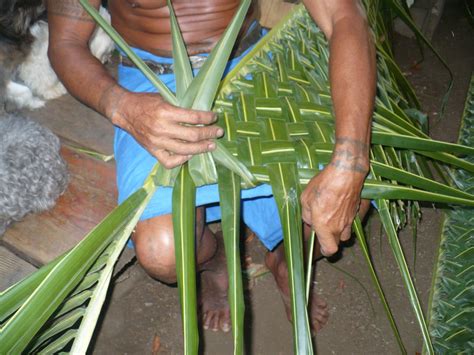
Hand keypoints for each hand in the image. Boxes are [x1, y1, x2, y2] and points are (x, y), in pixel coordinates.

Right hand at [112, 91, 223, 167]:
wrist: (125, 111)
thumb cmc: (146, 102)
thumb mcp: (164, 98)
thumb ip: (180, 107)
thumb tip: (201, 114)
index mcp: (165, 112)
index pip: (193, 117)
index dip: (207, 118)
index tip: (214, 117)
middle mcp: (162, 128)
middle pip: (192, 135)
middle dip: (209, 134)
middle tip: (218, 132)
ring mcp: (157, 142)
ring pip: (185, 150)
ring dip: (201, 148)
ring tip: (211, 146)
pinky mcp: (152, 151)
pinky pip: (170, 161)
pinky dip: (182, 160)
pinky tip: (190, 154)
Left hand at [301, 141, 368, 255]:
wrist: (346, 173)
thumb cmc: (323, 186)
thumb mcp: (305, 199)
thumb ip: (306, 214)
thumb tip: (310, 219)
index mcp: (325, 227)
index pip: (330, 250)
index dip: (326, 251)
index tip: (322, 245)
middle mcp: (339, 227)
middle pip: (338, 242)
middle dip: (331, 238)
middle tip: (323, 227)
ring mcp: (350, 219)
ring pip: (346, 232)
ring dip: (340, 230)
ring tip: (332, 218)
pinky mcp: (357, 210)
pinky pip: (351, 221)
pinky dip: (346, 218)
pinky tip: (340, 206)